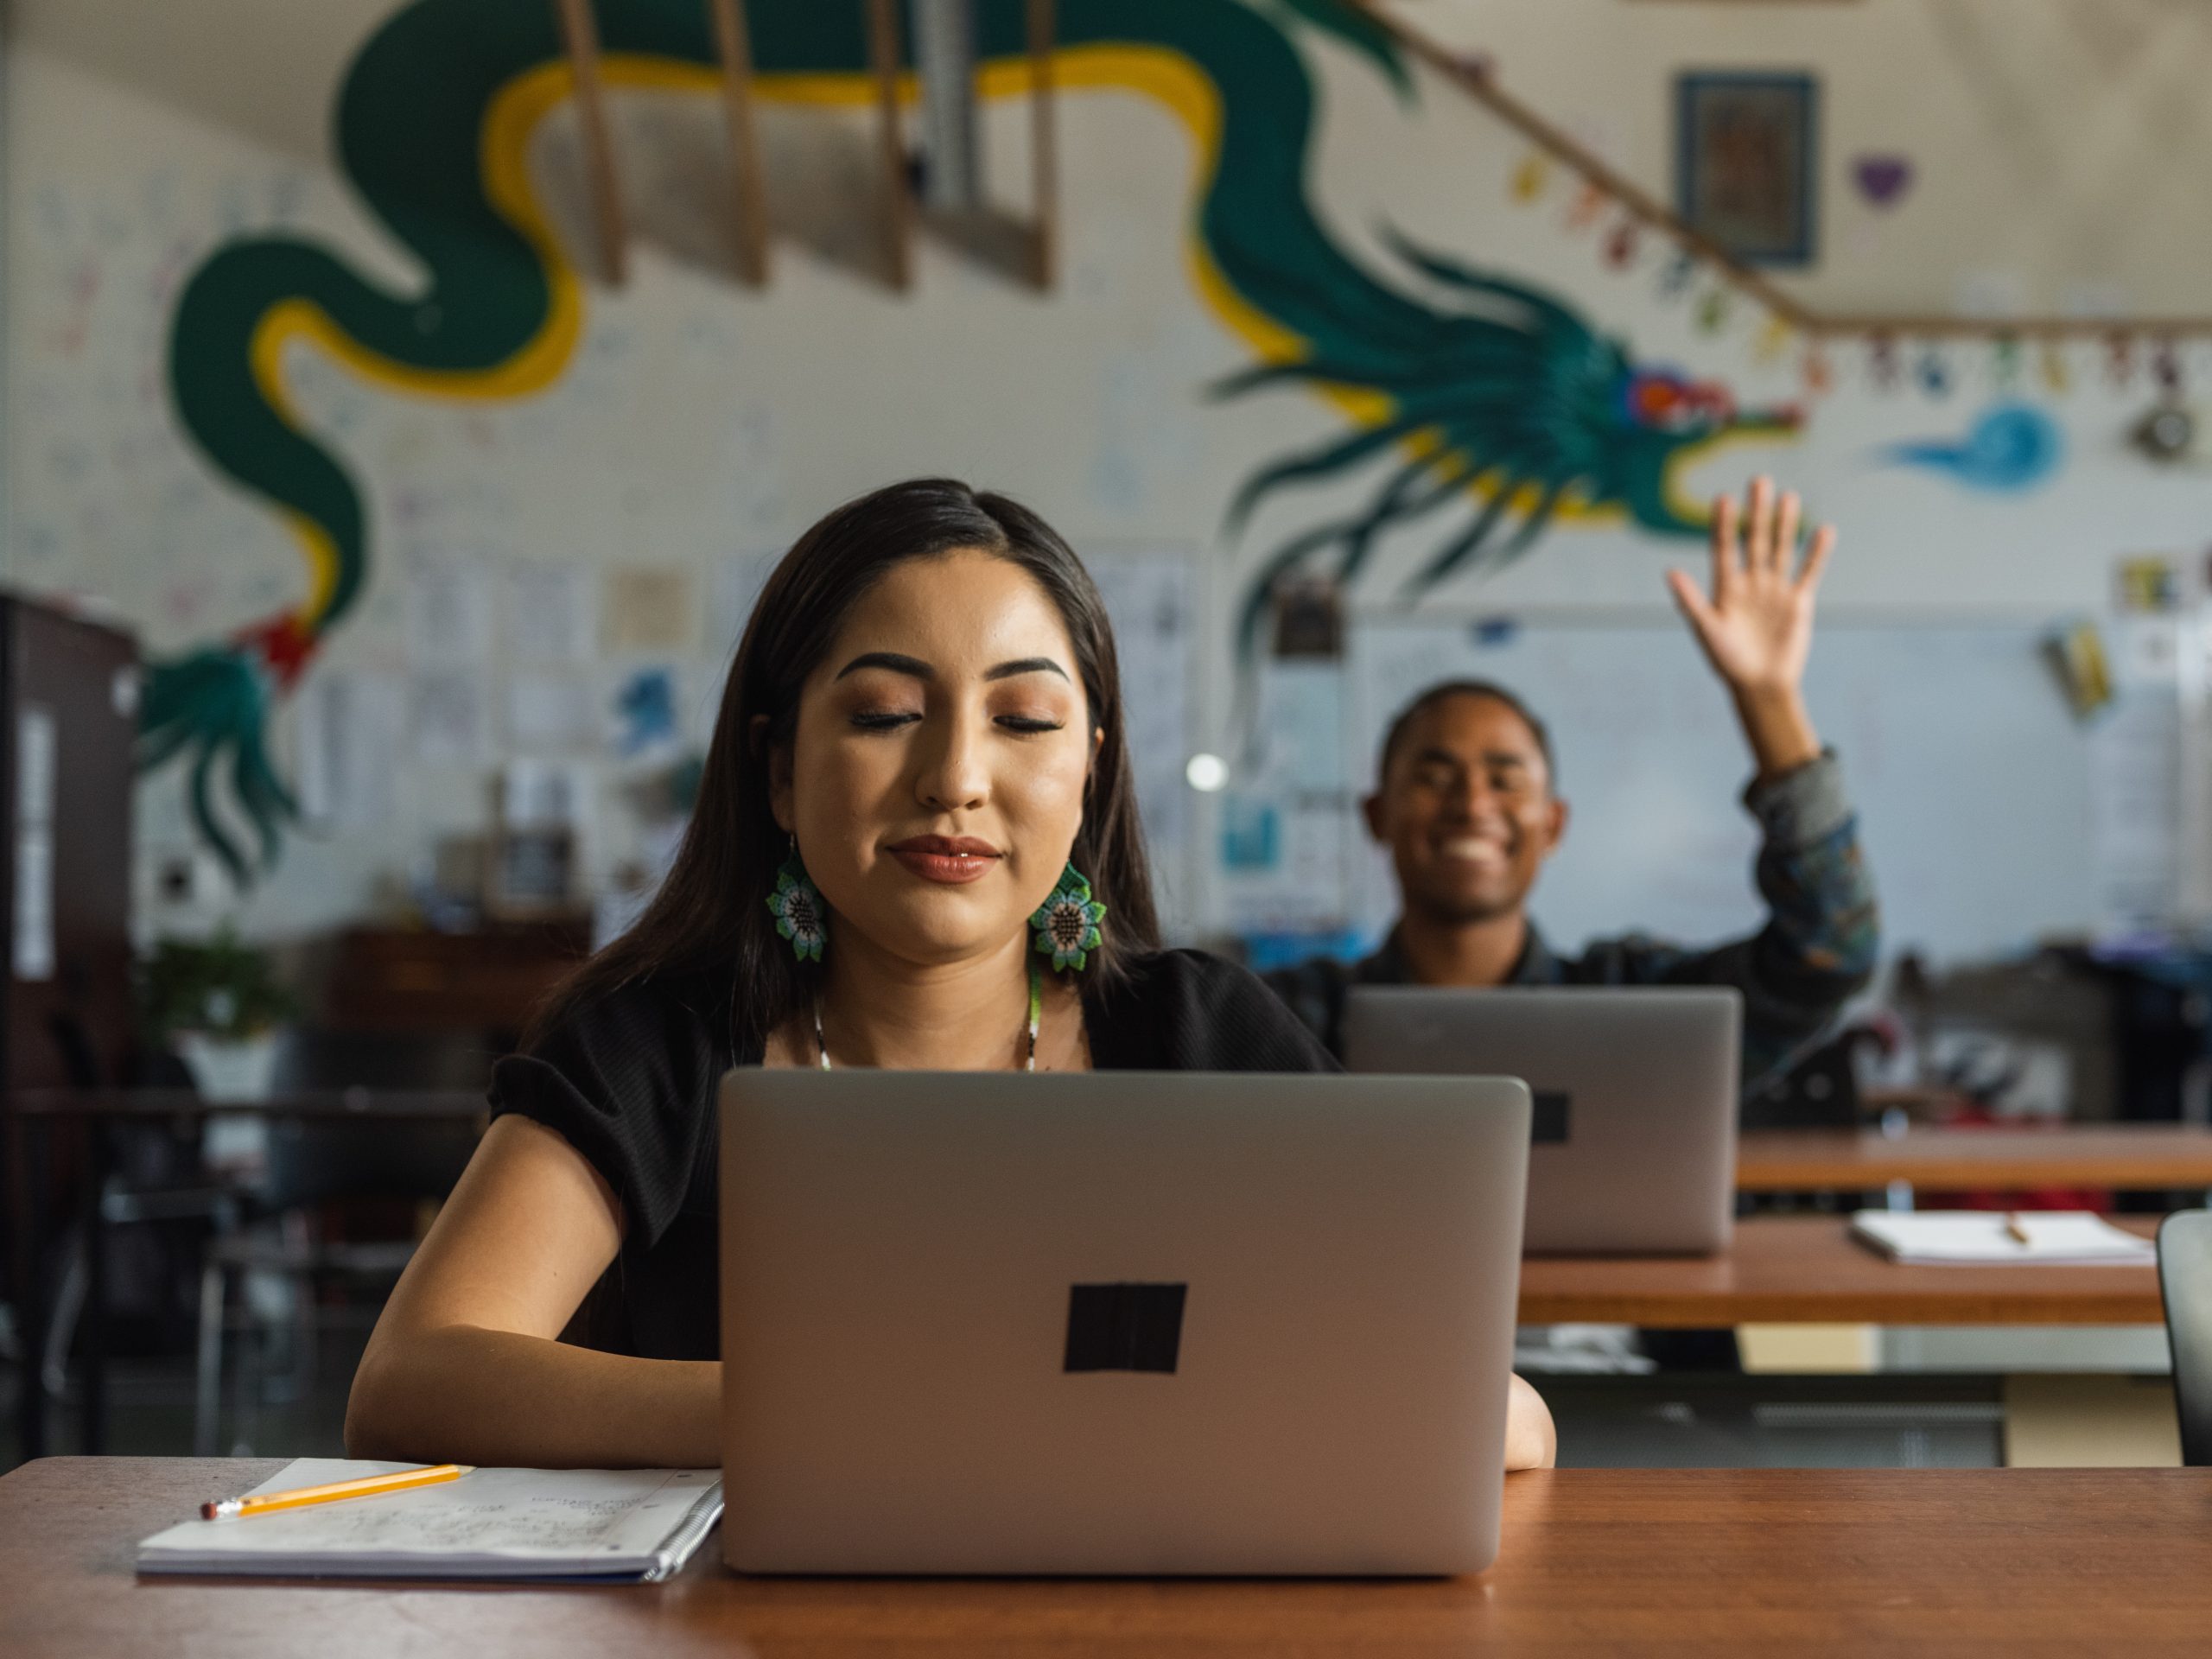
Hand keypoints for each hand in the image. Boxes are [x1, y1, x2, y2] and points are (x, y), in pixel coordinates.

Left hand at [1666, 476, 1830, 779]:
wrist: (1759, 685)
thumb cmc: (1726, 661)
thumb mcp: (1706, 630)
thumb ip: (1690, 601)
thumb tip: (1669, 572)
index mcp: (1724, 587)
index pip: (1722, 548)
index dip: (1723, 524)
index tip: (1723, 498)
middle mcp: (1750, 582)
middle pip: (1753, 540)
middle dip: (1757, 512)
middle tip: (1760, 480)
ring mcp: (1774, 589)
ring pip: (1780, 549)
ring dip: (1785, 524)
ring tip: (1789, 496)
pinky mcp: (1798, 601)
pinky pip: (1808, 572)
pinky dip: (1816, 553)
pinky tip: (1824, 529)